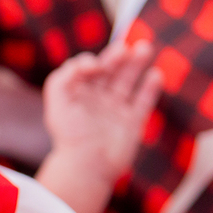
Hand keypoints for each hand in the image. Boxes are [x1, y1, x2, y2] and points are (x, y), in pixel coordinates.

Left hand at [42, 40, 163, 182]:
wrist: (87, 165)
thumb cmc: (69, 133)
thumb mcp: (57, 98)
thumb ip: (67, 73)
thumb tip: (94, 63)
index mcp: (77, 95)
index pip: (86, 69)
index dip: (92, 62)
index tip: (97, 67)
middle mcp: (96, 101)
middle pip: (109, 71)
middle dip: (118, 56)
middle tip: (127, 47)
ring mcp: (115, 111)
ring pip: (127, 81)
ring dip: (136, 63)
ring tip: (144, 48)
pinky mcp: (132, 123)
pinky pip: (143, 101)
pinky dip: (150, 88)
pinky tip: (155, 74)